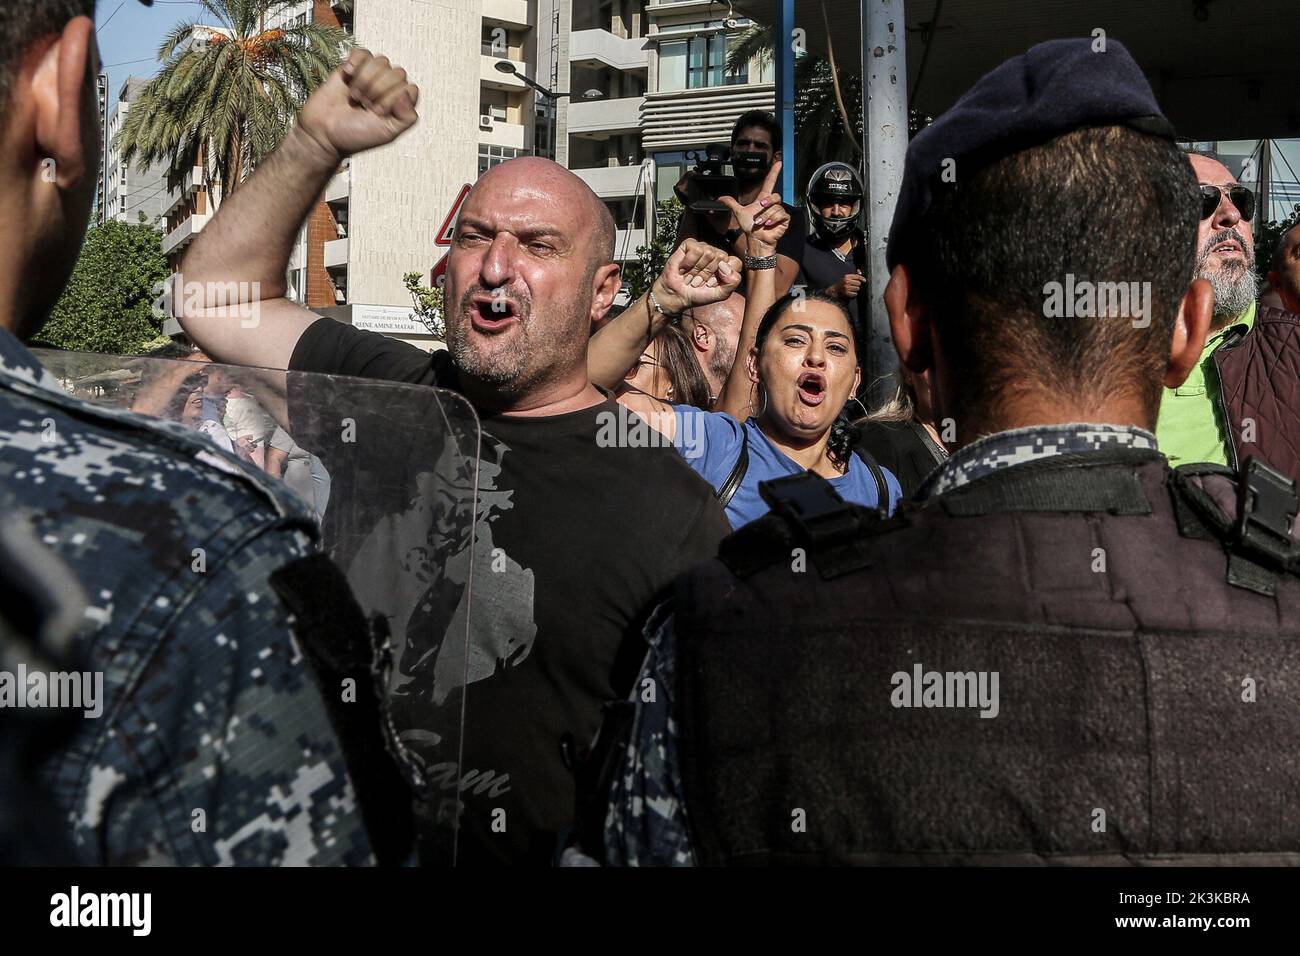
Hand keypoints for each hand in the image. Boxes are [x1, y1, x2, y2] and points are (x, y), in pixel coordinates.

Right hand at [297, 49, 419, 162]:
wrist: (324, 131)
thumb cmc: (356, 135)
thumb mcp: (388, 133)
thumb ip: (407, 117)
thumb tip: (409, 91)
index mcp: (401, 104)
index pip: (409, 88)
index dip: (393, 98)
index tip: (377, 112)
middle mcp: (389, 88)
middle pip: (397, 73)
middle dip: (378, 90)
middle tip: (364, 105)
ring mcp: (372, 76)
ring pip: (381, 61)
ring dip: (365, 80)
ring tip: (355, 96)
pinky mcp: (353, 67)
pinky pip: (363, 52)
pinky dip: (355, 61)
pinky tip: (347, 74)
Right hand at [653, 239, 741, 313]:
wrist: (678, 296)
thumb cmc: (699, 294)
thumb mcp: (722, 294)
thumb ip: (733, 282)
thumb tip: (725, 265)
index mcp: (726, 265)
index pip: (735, 262)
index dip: (723, 275)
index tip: (712, 284)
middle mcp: (716, 254)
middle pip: (720, 256)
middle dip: (707, 273)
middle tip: (698, 280)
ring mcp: (703, 248)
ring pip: (708, 252)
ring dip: (697, 269)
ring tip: (691, 276)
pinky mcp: (689, 244)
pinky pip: (696, 249)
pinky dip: (689, 262)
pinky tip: (684, 268)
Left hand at [718, 161, 786, 250]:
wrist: (756, 239)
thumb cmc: (750, 227)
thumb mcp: (739, 213)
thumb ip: (731, 203)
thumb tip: (720, 198)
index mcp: (763, 200)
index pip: (770, 182)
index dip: (774, 173)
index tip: (778, 163)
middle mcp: (772, 204)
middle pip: (774, 196)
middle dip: (766, 203)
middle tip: (760, 209)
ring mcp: (779, 211)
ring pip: (775, 208)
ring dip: (765, 216)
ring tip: (761, 223)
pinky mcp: (784, 219)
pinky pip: (781, 214)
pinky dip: (773, 219)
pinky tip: (769, 224)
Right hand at [832, 272, 865, 298]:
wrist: (836, 289)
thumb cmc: (843, 282)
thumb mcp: (847, 277)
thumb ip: (854, 274)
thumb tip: (859, 272)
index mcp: (847, 276)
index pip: (857, 277)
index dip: (862, 278)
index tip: (864, 280)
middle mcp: (846, 281)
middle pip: (858, 283)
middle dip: (858, 284)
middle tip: (854, 285)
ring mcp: (846, 288)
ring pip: (857, 288)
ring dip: (856, 289)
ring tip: (852, 288)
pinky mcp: (847, 293)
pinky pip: (855, 294)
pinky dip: (854, 293)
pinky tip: (851, 292)